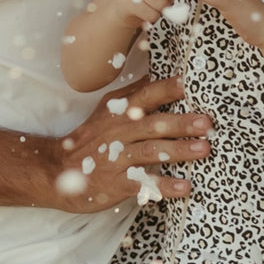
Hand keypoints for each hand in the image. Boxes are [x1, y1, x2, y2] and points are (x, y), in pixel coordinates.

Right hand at [49, 73, 211, 212]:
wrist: (56, 170)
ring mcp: (116, 157)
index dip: (166, 89)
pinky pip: (142, 182)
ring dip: (178, 150)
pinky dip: (163, 185)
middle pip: (152, 124)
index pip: (145, 95)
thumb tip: (162, 76)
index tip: (189, 83)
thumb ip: (134, 97)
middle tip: (207, 122)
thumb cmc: (91, 139)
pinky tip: (184, 187)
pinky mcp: (114, 182)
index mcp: (118, 111)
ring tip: (204, 150)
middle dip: (181, 122)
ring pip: (150, 151)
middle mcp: (118, 131)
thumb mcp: (108, 112)